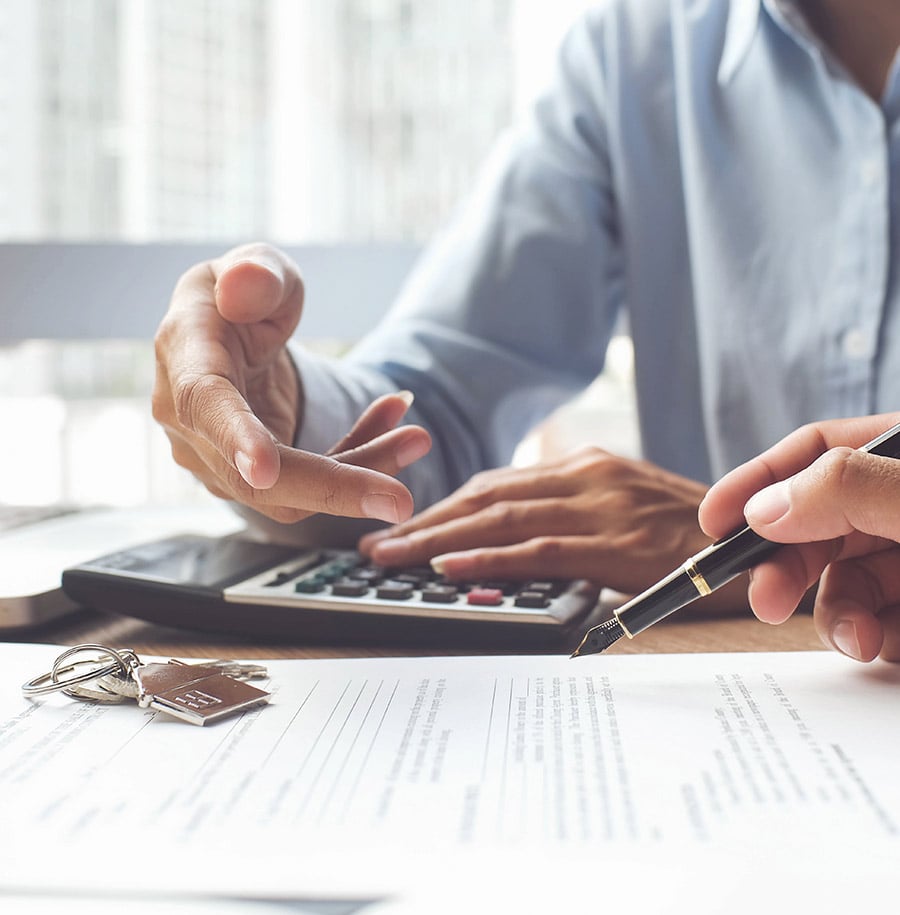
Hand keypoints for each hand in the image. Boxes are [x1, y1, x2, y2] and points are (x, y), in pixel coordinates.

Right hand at [153, 243, 430, 523]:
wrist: (235, 330)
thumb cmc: (247, 294)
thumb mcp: (258, 267)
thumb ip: (257, 273)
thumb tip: (243, 285)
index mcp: (184, 355)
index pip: (203, 403)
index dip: (234, 436)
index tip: (264, 470)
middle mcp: (190, 420)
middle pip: (257, 477)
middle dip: (333, 489)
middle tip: (402, 500)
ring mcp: (217, 458)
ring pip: (293, 493)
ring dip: (361, 472)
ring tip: (415, 437)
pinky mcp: (251, 478)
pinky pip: (312, 485)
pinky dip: (359, 462)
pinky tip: (394, 426)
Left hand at [359, 446, 713, 597]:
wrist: (760, 544)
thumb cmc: (685, 535)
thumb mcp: (625, 509)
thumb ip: (573, 515)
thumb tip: (513, 540)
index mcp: (584, 466)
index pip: (496, 484)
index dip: (443, 506)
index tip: (401, 526)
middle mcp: (587, 476)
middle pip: (487, 497)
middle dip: (424, 521)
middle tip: (376, 546)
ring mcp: (603, 506)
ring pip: (502, 518)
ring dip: (439, 539)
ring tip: (393, 558)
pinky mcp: (619, 544)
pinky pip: (540, 549)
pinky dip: (489, 557)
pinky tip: (450, 567)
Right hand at [698, 413, 899, 661]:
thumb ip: (846, 491)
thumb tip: (762, 509)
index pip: (818, 450)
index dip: (759, 482)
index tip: (713, 520)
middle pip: (821, 522)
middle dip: (789, 565)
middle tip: (766, 601)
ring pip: (850, 578)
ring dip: (842, 615)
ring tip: (860, 641)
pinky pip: (883, 619)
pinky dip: (880, 638)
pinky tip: (888, 644)